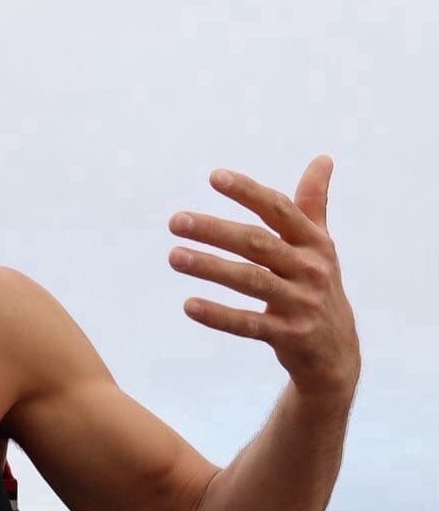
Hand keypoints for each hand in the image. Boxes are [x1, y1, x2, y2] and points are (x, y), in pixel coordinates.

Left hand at [167, 156, 359, 401]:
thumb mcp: (321, 246)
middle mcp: (310, 270)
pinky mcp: (289, 336)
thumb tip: (323, 159)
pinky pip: (248, 324)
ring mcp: (301, 304)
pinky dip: (218, 315)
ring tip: (174, 256)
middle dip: (216, 230)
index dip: (248, 192)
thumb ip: (313, 205)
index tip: (214, 177)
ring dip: (210, 267)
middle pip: (258, 244)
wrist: (336, 352)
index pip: (279, 210)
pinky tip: (188, 305)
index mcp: (315, 243)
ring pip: (251, 281)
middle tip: (175, 221)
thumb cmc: (318, 288)